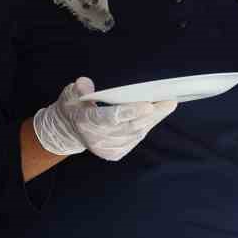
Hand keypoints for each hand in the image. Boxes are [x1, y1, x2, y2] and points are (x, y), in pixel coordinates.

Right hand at [32, 77, 176, 161]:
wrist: (68, 132)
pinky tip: (157, 115)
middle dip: (152, 113)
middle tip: (169, 100)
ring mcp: (107, 148)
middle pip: (130, 126)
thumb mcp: (69, 95)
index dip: (130, 112)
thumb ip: (78, 90)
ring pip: (136, 133)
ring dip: (153, 119)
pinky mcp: (115, 153)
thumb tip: (85, 84)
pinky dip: (147, 126)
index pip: (110, 118)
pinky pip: (136, 139)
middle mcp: (97, 139)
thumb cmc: (73, 108)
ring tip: (168, 104)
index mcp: (86, 122)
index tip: (148, 105)